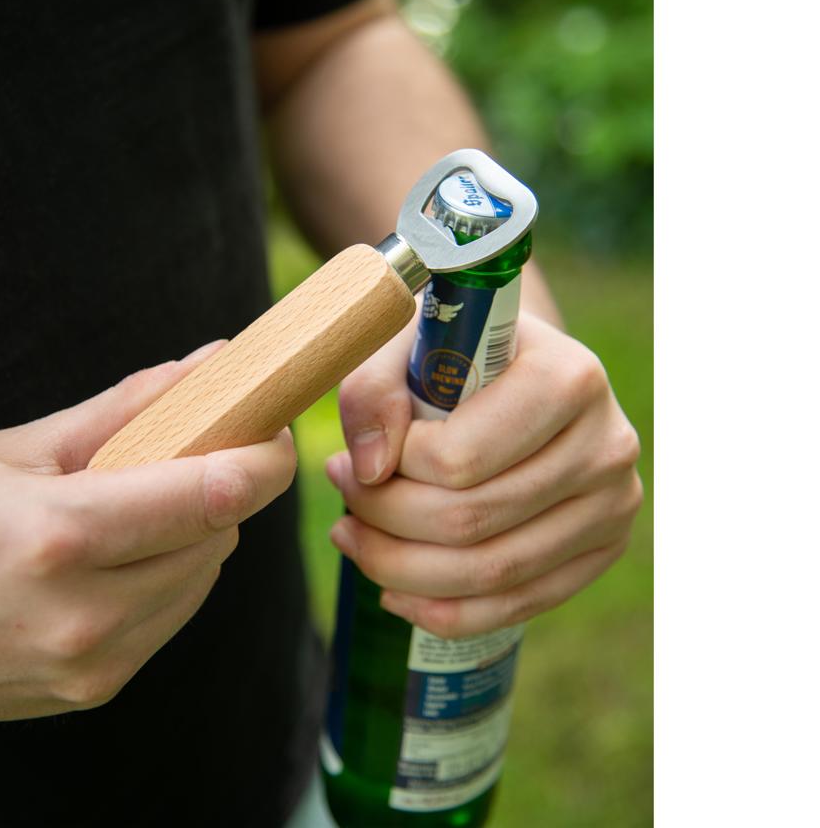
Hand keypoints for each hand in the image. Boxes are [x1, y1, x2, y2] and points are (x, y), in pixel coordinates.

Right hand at [0, 341, 296, 719]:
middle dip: (221, 487)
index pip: (215, 495)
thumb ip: (126, 409)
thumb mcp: (19, 450)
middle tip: (193, 453)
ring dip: (196, 533)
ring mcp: (90, 665)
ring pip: (205, 577)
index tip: (271, 429)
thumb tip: (214, 365)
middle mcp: (83, 615)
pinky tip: (121, 555)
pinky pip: (173, 615)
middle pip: (220, 533)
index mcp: (60, 537)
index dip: (263, 457)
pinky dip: (169, 575)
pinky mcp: (94, 689)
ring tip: (138, 505)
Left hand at [328, 311, 641, 638]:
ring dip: (400, 568)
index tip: (353, 458)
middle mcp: (606, 443)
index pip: (459, 459)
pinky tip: (393, 589)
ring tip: (351, 535)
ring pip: (490, 573)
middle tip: (341, 494)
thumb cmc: (456, 352)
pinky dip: (442, 610)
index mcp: (567, 377)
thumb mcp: (406, 343)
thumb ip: (374, 390)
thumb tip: (368, 470)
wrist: (521, 368)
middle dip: (384, 519)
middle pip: (472, 520)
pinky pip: (515, 606)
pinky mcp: (604, 548)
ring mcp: (613, 504)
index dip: (391, 470)